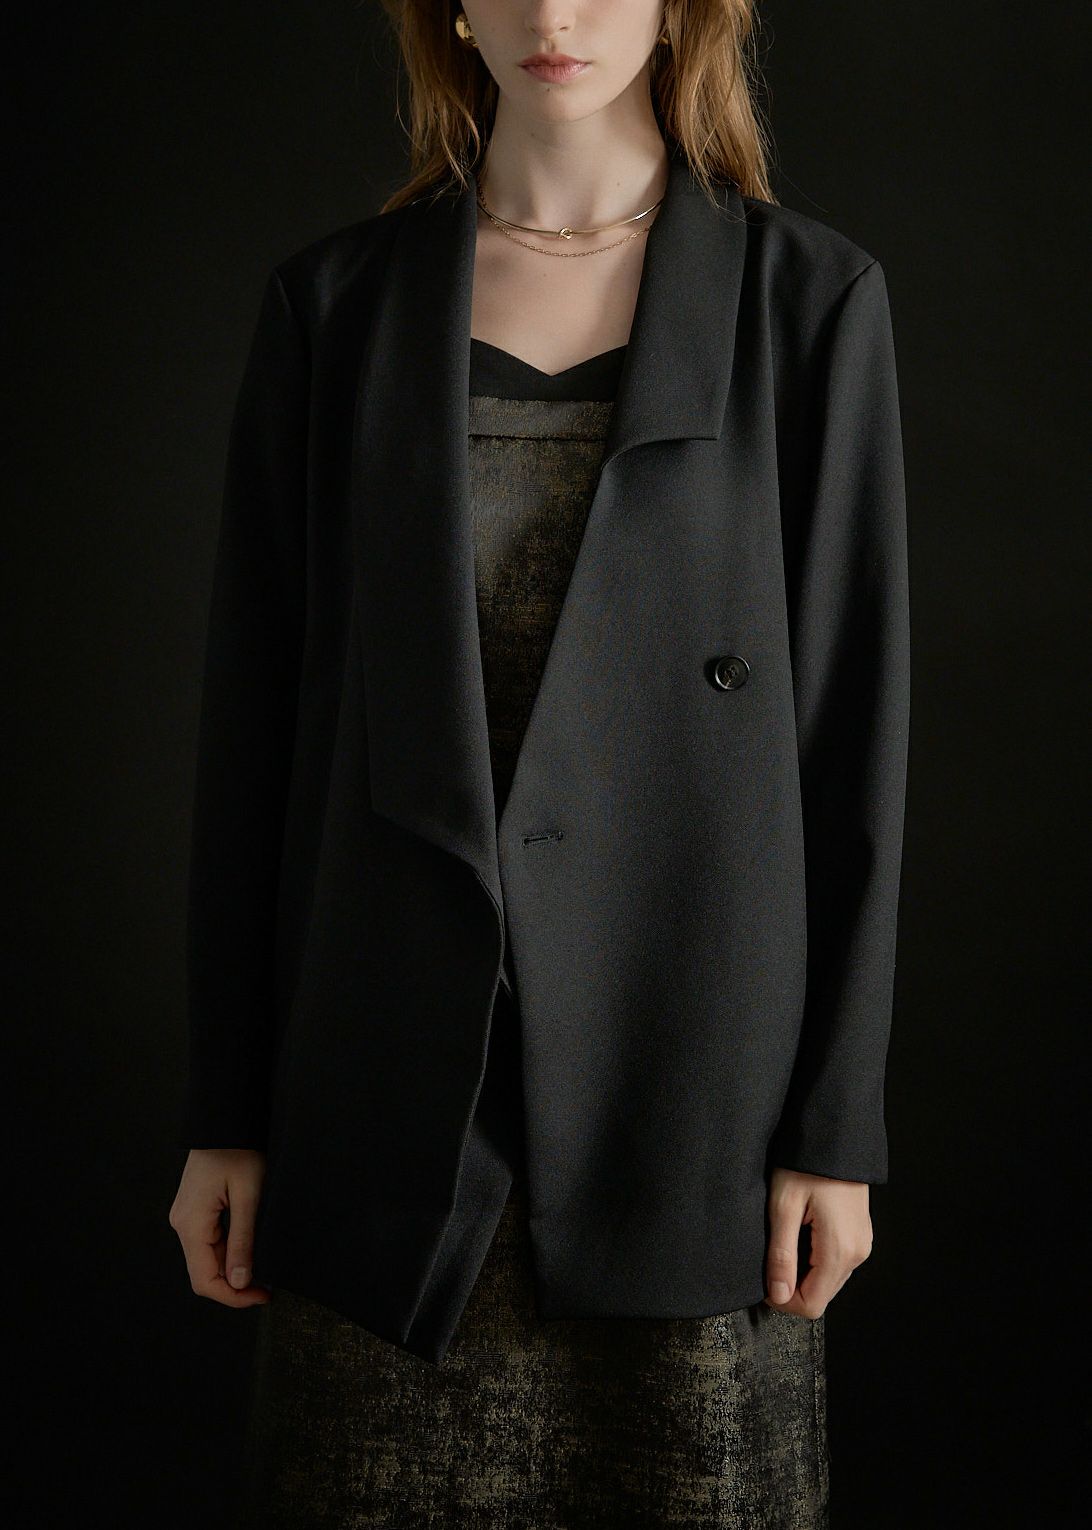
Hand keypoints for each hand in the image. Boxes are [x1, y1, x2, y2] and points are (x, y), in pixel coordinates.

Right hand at [168, 1148, 270, 1308]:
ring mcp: (185, 1217)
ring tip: (262, 1271)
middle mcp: (182, 1223)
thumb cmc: (239, 1150)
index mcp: (191, 1223)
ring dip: (232, 1270)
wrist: (224, 1119)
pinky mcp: (194, 1210)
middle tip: (267, 1288)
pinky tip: (249, 1251)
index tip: (262, 1296)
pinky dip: (227, 1253)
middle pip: (203, 1273)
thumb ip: (243, 1240)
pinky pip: (208, 1243)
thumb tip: (239, 1281)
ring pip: (206, 1259)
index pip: (204, 1280)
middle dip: (234, 1286)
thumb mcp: (249, 1195)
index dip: (233, 1297)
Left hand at [764, 1166, 872, 1316]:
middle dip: (791, 1285)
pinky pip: (835, 1262)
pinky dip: (814, 1258)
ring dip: (802, 1271)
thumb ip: (781, 1255)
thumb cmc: (806, 1164)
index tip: (763, 1278)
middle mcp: (857, 1252)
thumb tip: (778, 1295)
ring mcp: (861, 1244)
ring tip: (786, 1238)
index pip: (811, 1305)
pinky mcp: (859, 1235)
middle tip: (771, 1255)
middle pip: (820, 1295)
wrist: (834, 1136)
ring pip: (827, 1280)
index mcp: (840, 1250)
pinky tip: (801, 1232)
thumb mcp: (784, 1207)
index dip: (782, 1299)